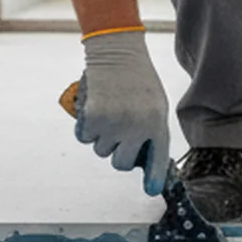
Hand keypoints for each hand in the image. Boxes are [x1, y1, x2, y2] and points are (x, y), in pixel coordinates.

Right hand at [71, 29, 170, 195]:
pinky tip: (94, 108)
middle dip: (117, 152)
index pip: (157, 158)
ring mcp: (115, 124)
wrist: (117, 50)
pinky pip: (85, 137)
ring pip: (100, 150)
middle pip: (121, 163)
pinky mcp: (93, 118)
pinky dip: (85, 126)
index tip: (151, 191)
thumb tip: (140, 158)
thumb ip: (150, 130)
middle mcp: (138, 127)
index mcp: (157, 123)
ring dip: (101, 137)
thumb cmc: (136, 77)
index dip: (154, 178)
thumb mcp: (154, 104)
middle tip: (117, 132)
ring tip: (108, 110)